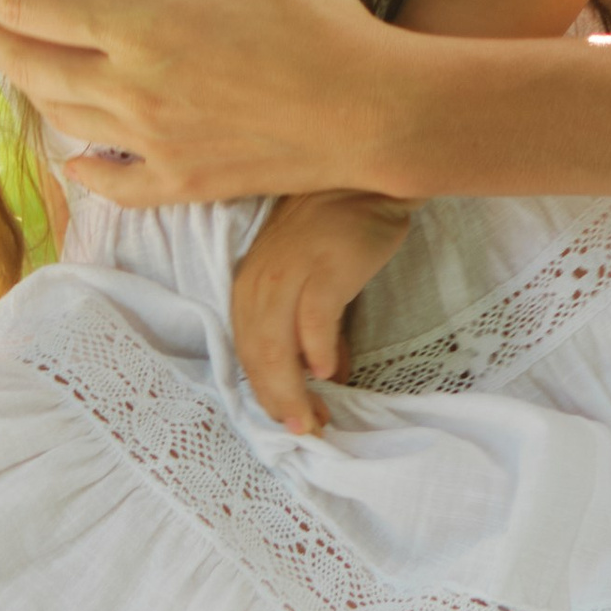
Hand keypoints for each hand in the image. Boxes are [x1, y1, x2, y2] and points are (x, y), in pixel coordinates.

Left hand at [0, 0, 403, 203]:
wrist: (374, 114)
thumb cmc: (321, 29)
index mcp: (143, 26)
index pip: (33, 6)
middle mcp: (132, 88)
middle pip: (30, 66)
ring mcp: (152, 141)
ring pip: (60, 120)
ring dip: (29, 91)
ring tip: (18, 69)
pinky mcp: (181, 181)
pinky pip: (110, 180)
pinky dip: (83, 168)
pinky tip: (75, 160)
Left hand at [232, 191, 413, 431]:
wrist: (364, 181)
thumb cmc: (336, 231)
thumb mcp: (311, 281)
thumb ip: (314, 329)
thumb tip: (325, 377)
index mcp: (249, 286)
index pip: (246, 351)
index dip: (267, 393)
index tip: (293, 423)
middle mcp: (259, 282)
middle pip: (256, 354)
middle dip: (277, 400)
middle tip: (304, 430)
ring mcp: (288, 273)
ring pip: (275, 344)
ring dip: (292, 388)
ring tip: (313, 418)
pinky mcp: (324, 267)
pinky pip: (313, 318)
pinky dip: (316, 348)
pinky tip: (328, 371)